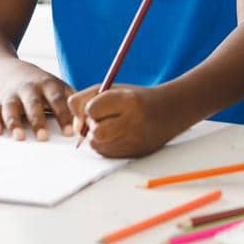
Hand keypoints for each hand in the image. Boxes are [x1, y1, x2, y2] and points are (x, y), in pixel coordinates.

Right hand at [0, 65, 74, 140]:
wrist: (15, 73)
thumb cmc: (45, 88)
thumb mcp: (61, 88)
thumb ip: (74, 105)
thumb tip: (89, 126)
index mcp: (48, 85)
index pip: (58, 99)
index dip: (65, 115)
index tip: (71, 132)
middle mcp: (29, 89)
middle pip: (33, 103)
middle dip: (38, 120)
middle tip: (44, 137)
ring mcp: (12, 95)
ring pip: (11, 108)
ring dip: (14, 122)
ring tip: (19, 137)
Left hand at [68, 83, 186, 157]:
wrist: (168, 111)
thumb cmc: (134, 98)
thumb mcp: (111, 89)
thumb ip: (83, 100)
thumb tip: (74, 127)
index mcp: (129, 101)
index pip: (92, 109)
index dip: (90, 109)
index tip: (98, 106)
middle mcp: (134, 122)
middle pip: (95, 131)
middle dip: (93, 126)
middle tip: (103, 119)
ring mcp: (135, 141)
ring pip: (98, 145)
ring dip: (98, 136)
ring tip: (112, 126)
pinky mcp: (135, 154)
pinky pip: (106, 153)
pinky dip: (106, 145)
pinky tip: (118, 135)